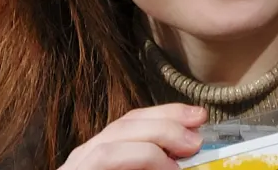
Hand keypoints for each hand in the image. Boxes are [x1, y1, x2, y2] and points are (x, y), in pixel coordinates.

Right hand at [59, 103, 206, 169]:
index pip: (133, 123)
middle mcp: (88, 156)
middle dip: (167, 118)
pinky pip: (106, 157)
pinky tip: (166, 165)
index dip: (166, 113)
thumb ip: (160, 165)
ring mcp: (78, 166)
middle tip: (200, 125)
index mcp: (104, 155)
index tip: (198, 115)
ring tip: (190, 146)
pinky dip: (141, 156)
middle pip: (126, 123)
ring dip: (158, 135)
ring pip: (116, 135)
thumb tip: (187, 156)